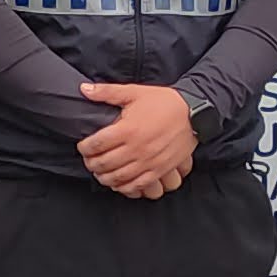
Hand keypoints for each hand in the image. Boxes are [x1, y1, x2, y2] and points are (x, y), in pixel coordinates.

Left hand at [75, 81, 197, 198]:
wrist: (193, 113)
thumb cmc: (163, 101)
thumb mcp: (134, 92)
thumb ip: (107, 92)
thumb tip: (83, 89)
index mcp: (127, 129)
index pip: (96, 144)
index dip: (84, 148)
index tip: (83, 146)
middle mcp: (136, 149)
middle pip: (104, 164)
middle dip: (91, 164)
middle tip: (89, 160)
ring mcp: (148, 162)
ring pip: (118, 178)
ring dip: (104, 178)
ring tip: (100, 172)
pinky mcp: (159, 170)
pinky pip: (137, 185)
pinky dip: (123, 187)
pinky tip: (118, 182)